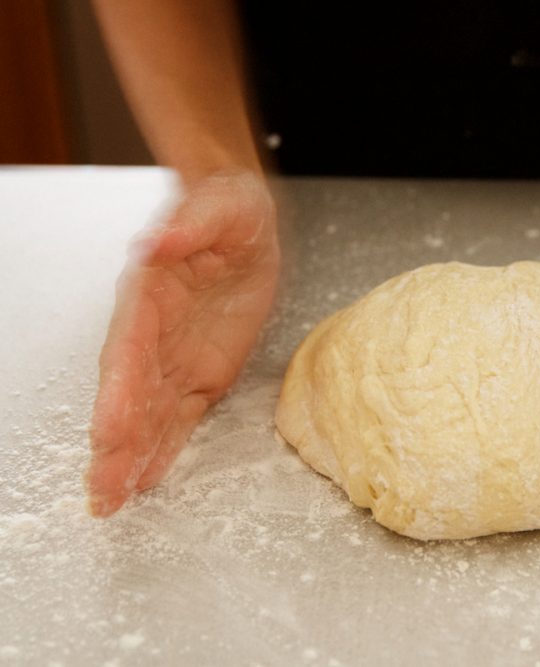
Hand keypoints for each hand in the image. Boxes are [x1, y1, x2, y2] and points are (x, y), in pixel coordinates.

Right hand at [86, 171, 279, 516]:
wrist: (245, 224)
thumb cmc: (225, 211)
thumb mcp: (218, 208)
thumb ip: (186, 227)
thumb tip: (154, 245)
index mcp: (148, 296)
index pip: (127, 349)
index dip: (118, 390)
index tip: (108, 429)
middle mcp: (152, 335)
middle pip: (128, 394)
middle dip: (114, 441)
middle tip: (100, 489)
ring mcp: (174, 359)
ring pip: (146, 415)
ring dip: (128, 457)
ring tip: (109, 501)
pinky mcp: (202, 374)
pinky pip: (179, 416)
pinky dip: (163, 448)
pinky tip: (143, 479)